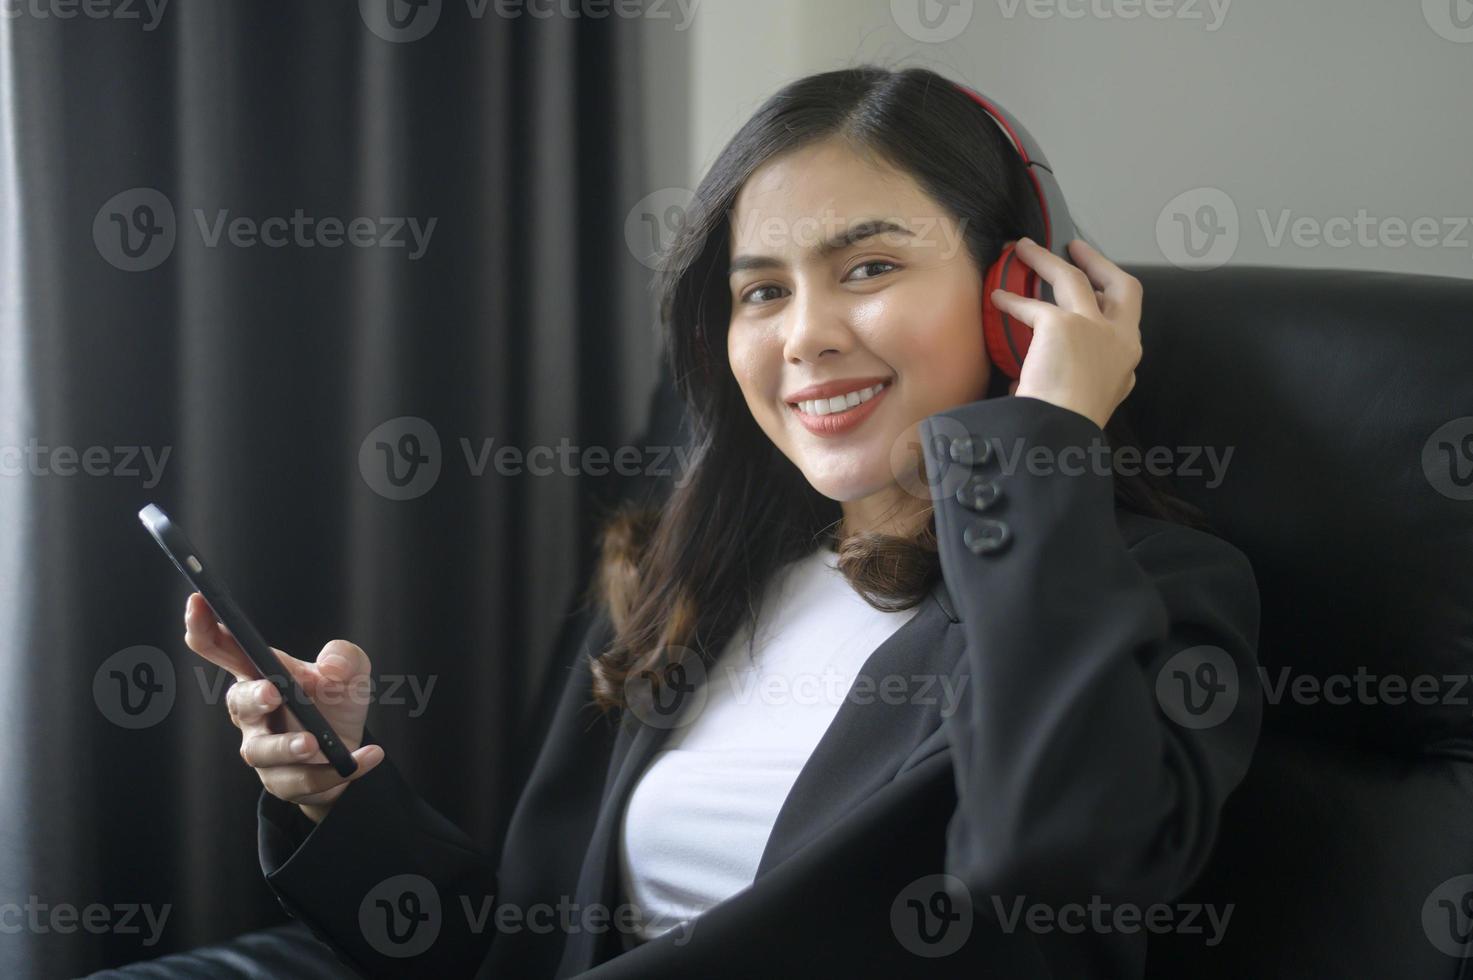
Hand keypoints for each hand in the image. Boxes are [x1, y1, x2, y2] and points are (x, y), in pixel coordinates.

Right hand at [183, 593, 383, 822]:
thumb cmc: (335, 701)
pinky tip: (369, 756)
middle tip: (272, 692)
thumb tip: (330, 667)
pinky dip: (340, 770)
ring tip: (315, 743)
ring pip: (262, 752)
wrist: (350, 751)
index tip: (198, 601)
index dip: (205, 626)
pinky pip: (305, 780)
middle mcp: (252, 714)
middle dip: (253, 697)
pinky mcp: (283, 782)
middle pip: (238, 704)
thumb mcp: (351, 671)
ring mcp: (263, 750)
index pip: (223, 649)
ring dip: (287, 746)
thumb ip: (345, 656)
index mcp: (259, 675)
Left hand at [989, 237, 1142, 429]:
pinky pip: (1032, 305)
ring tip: (1024, 248)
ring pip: (1074, 278)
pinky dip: (1012, 301)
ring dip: (1048, 260)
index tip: (1094, 291)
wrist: (1061, 433)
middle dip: (1099, 263)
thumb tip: (1026, 383)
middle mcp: (1121, 340)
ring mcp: (1095, 328)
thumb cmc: (1066, 426)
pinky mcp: (1064, 325)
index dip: (1108, 302)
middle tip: (1078, 248)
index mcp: (1126, 361)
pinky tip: (998, 297)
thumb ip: (1065, 385)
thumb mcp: (1080, 402)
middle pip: (1122, 286)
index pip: (1125, 322)